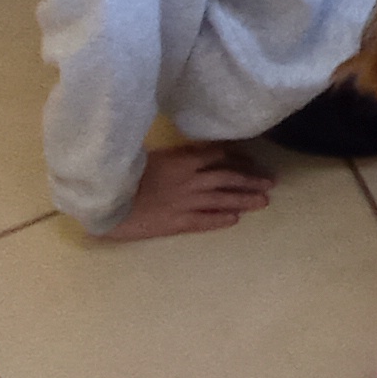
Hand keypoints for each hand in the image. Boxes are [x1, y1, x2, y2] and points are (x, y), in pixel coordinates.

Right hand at [103, 141, 273, 239]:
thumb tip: (191, 154)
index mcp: (183, 160)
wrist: (105, 200)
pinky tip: (235, 220)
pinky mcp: (176, 223)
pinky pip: (205, 221)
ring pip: (223, 199)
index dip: (237, 159)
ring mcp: (186, 202)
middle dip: (251, 180)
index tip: (251, 163)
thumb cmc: (121, 174)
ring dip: (245, 199)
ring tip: (263, 201)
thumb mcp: (151, 155)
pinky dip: (221, 219)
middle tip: (270, 183)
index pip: (218, 156)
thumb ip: (174, 156)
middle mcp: (191, 180)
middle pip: (229, 177)